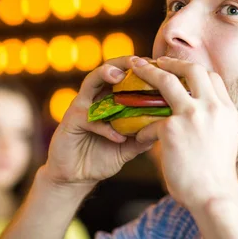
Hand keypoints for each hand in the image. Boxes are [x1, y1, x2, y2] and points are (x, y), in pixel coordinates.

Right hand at [43, 56, 153, 191]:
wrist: (75, 178)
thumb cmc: (102, 156)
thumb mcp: (129, 147)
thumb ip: (144, 137)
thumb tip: (166, 128)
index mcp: (110, 99)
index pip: (124, 76)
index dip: (140, 68)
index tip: (158, 65)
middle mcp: (95, 98)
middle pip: (107, 69)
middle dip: (122, 62)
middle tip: (138, 60)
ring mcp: (81, 107)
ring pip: (91, 82)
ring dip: (105, 75)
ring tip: (119, 76)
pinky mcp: (70, 121)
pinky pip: (89, 118)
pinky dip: (105, 126)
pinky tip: (119, 137)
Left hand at [134, 56, 237, 209]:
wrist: (214, 195)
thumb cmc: (217, 174)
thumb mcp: (226, 138)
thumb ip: (214, 119)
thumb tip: (199, 111)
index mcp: (226, 109)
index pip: (212, 77)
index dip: (195, 71)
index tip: (182, 70)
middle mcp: (212, 107)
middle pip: (192, 70)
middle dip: (173, 62)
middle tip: (157, 61)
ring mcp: (192, 115)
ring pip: (166, 82)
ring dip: (149, 72)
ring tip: (135, 68)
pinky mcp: (171, 129)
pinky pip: (150, 122)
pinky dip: (143, 130)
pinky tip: (139, 139)